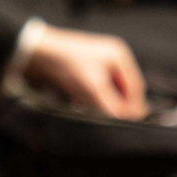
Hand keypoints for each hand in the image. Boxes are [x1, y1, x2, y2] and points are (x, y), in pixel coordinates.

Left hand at [20, 26, 146, 118]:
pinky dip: (91, 97)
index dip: (132, 107)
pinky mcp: (88, 69)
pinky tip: (79, 99)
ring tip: (87, 105)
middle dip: (114, 104)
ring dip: (101, 102)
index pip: (135, 87)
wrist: (41, 53)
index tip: (127, 124)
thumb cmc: (69, 64)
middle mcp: (114, 57)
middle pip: (123, 90)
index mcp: (120, 56)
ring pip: (109, 91)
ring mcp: (102, 62)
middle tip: (105, 117)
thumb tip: (126, 120)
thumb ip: (112, 104)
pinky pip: (97, 88)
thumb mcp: (94, 87)